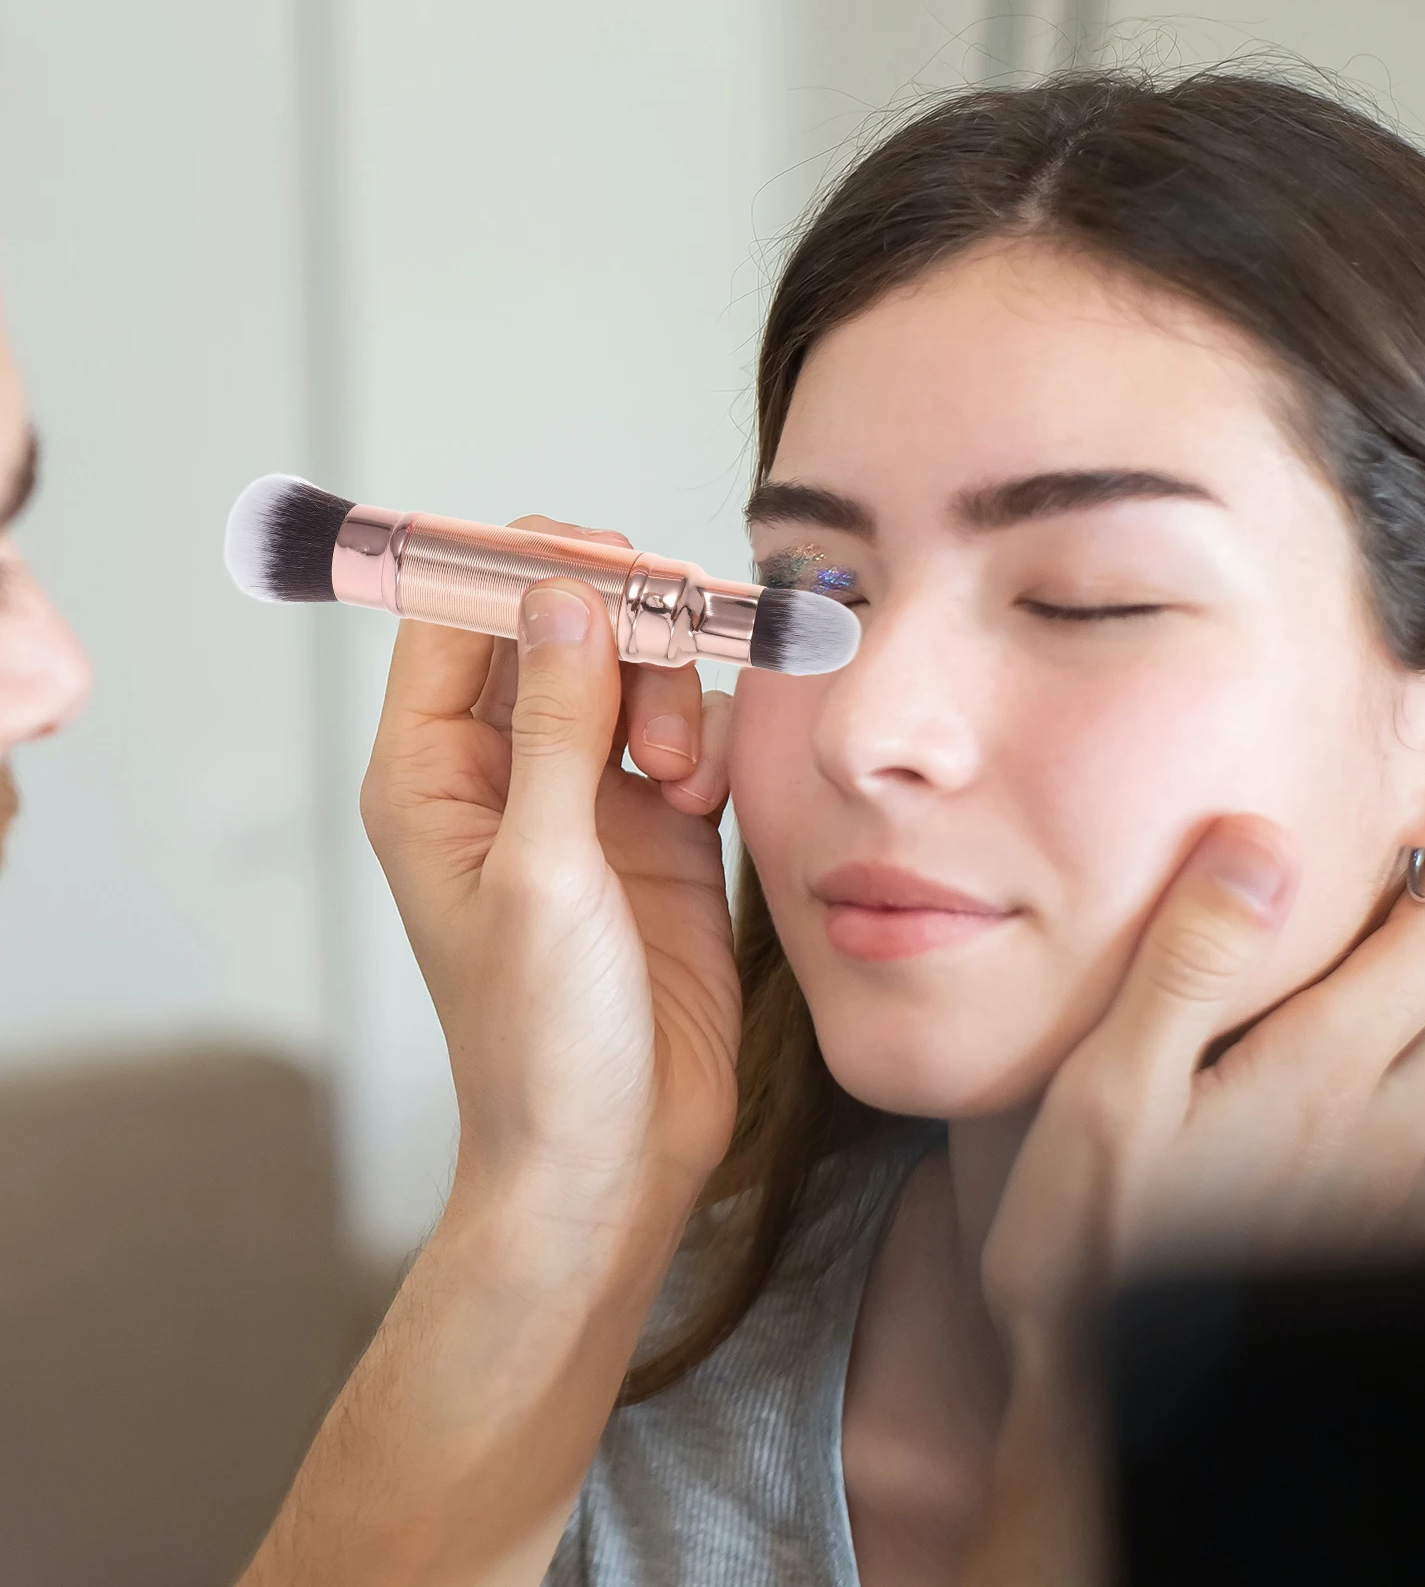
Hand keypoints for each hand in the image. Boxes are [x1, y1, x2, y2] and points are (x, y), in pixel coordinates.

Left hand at [361, 517, 740, 1214]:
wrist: (615, 1151)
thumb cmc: (542, 1042)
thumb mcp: (542, 873)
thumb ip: (555, 727)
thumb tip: (561, 599)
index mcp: (431, 778)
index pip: (456, 618)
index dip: (525, 569)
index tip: (608, 561)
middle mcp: (503, 775)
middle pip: (558, 631)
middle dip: (621, 631)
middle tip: (670, 650)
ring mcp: (584, 798)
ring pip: (631, 673)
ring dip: (668, 695)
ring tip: (678, 774)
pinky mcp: (657, 828)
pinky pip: (686, 731)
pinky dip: (705, 741)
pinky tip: (705, 795)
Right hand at [982, 816, 1424, 1354]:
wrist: (1107, 1400)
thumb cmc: (1089, 1238)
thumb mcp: (1109, 1084)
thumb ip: (1189, 964)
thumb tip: (1259, 850)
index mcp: (1319, 1075)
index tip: (1405, 863)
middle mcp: (1387, 1141)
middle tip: (1376, 941)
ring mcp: (1402, 1216)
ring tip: (1370, 1034)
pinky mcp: (1395, 1272)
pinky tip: (1372, 1142)